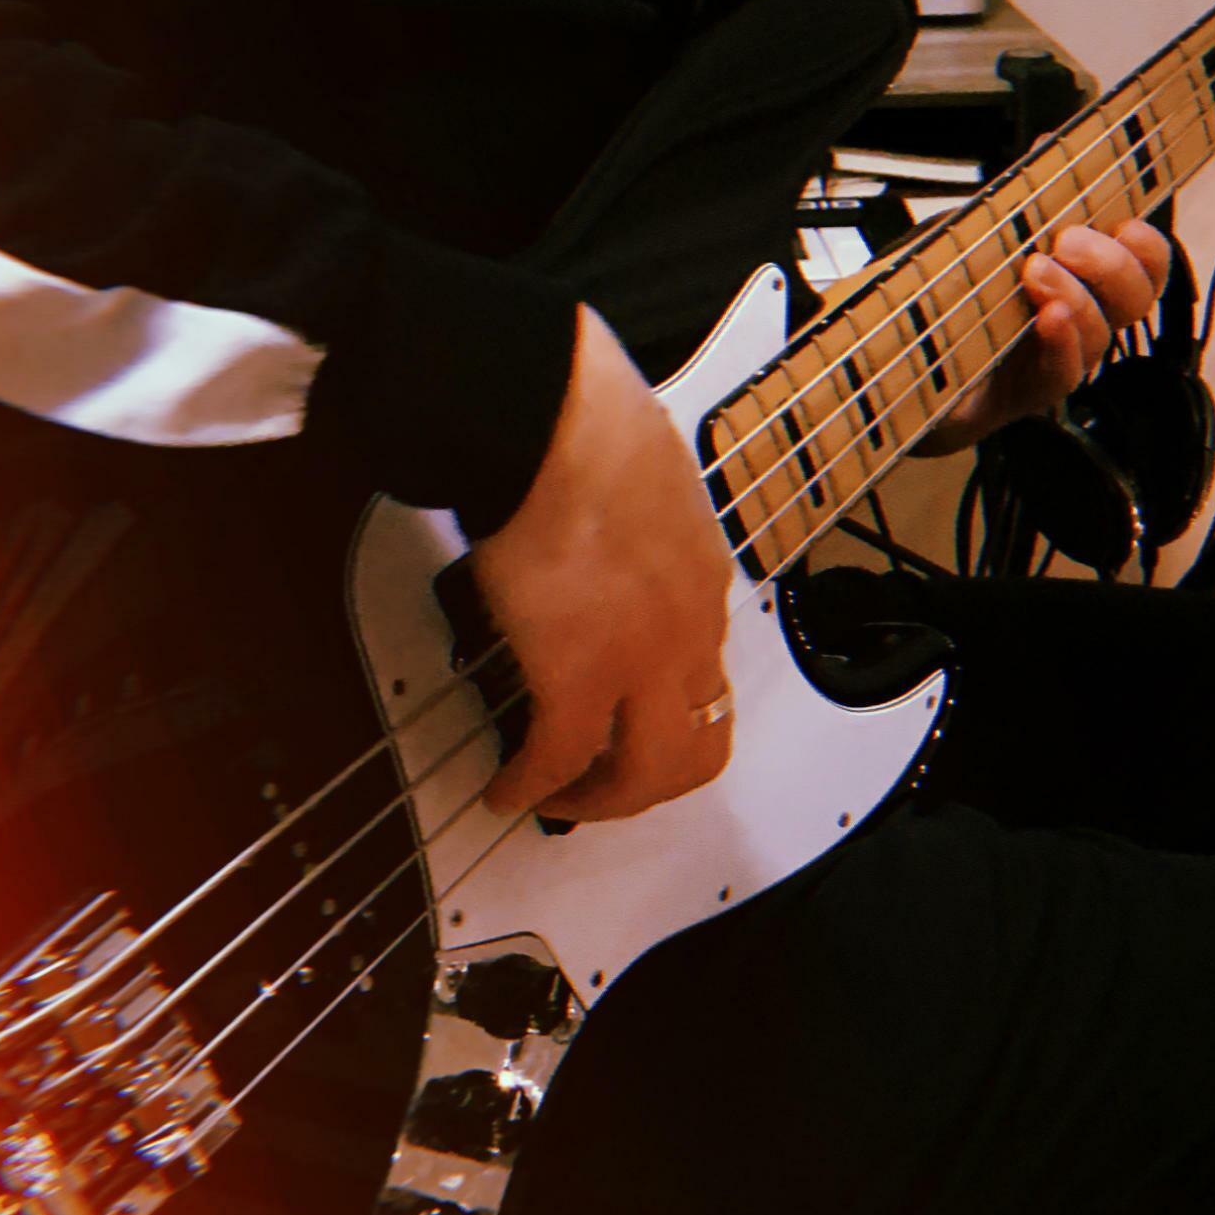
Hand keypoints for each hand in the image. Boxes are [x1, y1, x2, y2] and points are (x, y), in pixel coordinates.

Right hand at [469, 304, 734, 821]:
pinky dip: (533, 787)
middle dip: (650, 782)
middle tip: (602, 787)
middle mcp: (689, 628)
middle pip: (700, 747)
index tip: (632, 725)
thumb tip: (593, 518)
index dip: (670, 717)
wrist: (553, 416)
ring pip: (651, 771)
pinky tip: (507, 790)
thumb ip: (634, 521)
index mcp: (702, 579)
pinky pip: (561, 759)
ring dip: (604, 798)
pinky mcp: (580, 674)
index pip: (708, 676)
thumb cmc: (583, 422)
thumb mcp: (641, 479)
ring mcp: (643, 659)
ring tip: (558, 798)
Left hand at [917, 219, 1171, 452]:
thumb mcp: (984, 235)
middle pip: (1135, 300)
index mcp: (1082, 276)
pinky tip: (1047, 320)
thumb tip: (1047, 140)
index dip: (1146, 247)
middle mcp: (1080, 319)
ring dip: (1076, 297)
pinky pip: (1063, 375)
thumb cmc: (952, 296)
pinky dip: (1061, 344)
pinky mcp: (1026, 393)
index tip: (1124, 226)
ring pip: (1101, 336)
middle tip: (1068, 242)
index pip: (1144, 265)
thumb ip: (1023, 196)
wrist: (902, 360)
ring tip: (1034, 272)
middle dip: (1111, 266)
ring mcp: (1057, 358)